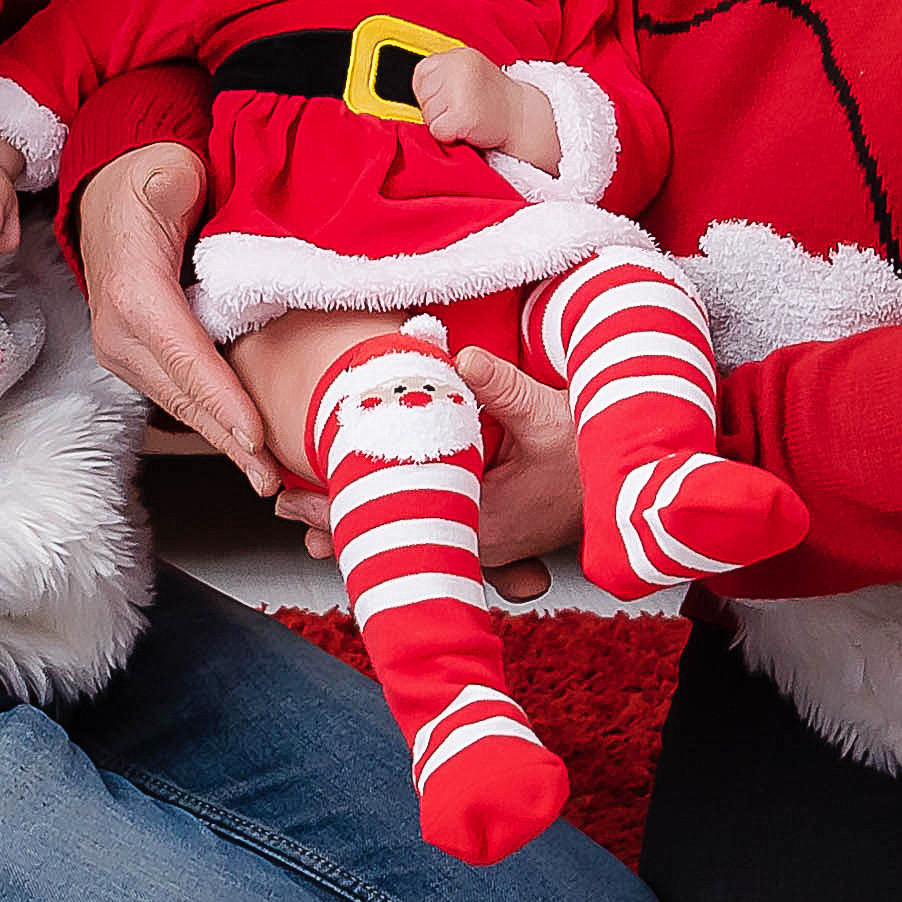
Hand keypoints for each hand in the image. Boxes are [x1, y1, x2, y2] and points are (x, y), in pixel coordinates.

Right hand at [78, 141, 280, 494]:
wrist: (112, 191)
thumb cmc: (148, 182)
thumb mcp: (164, 173)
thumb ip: (171, 184)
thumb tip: (176, 187)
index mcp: (134, 294)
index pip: (186, 356)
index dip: (222, 398)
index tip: (255, 435)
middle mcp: (120, 333)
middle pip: (184, 396)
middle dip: (229, 440)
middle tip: (271, 478)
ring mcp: (125, 350)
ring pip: (181, 404)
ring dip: (222, 440)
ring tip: (266, 475)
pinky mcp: (138, 358)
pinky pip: (178, 394)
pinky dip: (212, 421)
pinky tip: (244, 446)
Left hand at [276, 342, 582, 603]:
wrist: (622, 486)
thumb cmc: (588, 454)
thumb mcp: (547, 414)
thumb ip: (502, 386)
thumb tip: (461, 358)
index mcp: (481, 517)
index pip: (391, 514)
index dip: (338, 503)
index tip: (295, 492)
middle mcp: (474, 541)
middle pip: (388, 534)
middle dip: (331, 520)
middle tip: (280, 506)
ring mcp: (478, 543)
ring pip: (403, 540)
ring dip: (355, 525)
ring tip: (301, 521)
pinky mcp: (484, 536)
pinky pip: (425, 535)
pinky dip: (388, 526)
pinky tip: (359, 521)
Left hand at [413, 47, 523, 148]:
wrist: (523, 119)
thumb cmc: (492, 100)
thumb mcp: (468, 74)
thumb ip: (442, 76)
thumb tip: (407, 95)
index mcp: (457, 56)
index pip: (420, 76)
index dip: (434, 93)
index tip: (455, 96)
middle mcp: (458, 68)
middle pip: (422, 97)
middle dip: (437, 108)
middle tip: (464, 107)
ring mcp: (460, 91)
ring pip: (428, 116)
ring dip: (444, 122)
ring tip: (468, 116)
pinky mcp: (462, 116)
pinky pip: (438, 132)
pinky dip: (450, 136)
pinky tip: (469, 128)